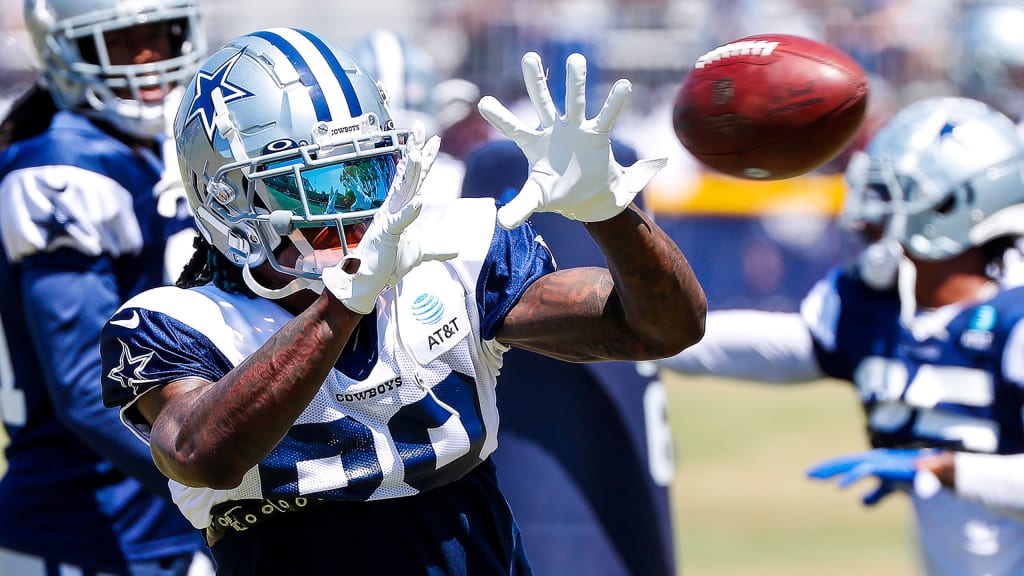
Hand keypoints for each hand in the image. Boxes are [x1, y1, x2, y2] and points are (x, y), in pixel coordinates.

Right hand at [321, 121, 457, 313]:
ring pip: (402, 191)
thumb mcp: (420, 253)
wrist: (368, 281)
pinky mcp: (386, 235)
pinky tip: (420, 200)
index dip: (424, 160)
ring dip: (411, 173)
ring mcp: (388, 220)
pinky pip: (400, 221)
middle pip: (408, 176)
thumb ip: (437, 248)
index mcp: (399, 209)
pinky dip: (410, 211)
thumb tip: (456, 248)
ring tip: (418, 153)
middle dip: (416, 152)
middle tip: (422, 128)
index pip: (415, 180)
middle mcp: (392, 209)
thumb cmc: (389, 264)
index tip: (433, 140)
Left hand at [477, 52, 665, 229]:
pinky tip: (623, 85)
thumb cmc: (560, 197)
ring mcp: (576, 130)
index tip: (482, 102)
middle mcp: (554, 132)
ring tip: (576, 58)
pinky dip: (614, 102)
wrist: (590, 201)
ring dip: (576, 83)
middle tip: (529, 57)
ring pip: (575, 102)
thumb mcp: (537, 200)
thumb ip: (519, 208)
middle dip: (536, 82)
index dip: (500, 117)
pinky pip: (606, 116)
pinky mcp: (598, 134)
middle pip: (543, 103)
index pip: (514, 129)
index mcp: (535, 146)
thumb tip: (500, 222)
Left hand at [806, 448, 929, 505]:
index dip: (828, 469)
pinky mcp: (885, 466)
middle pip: (841, 462)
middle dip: (824, 468)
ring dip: (831, 470)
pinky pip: (864, 471)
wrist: (932, 473)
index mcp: (870, 463)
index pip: (844, 464)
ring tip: (816, 477)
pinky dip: (851, 477)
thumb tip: (861, 503)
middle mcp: (871, 459)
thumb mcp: (889, 488)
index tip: (812, 475)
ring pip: (849, 464)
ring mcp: (878, 461)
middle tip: (807, 475)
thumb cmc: (911, 477)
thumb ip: (875, 495)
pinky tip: (840, 487)